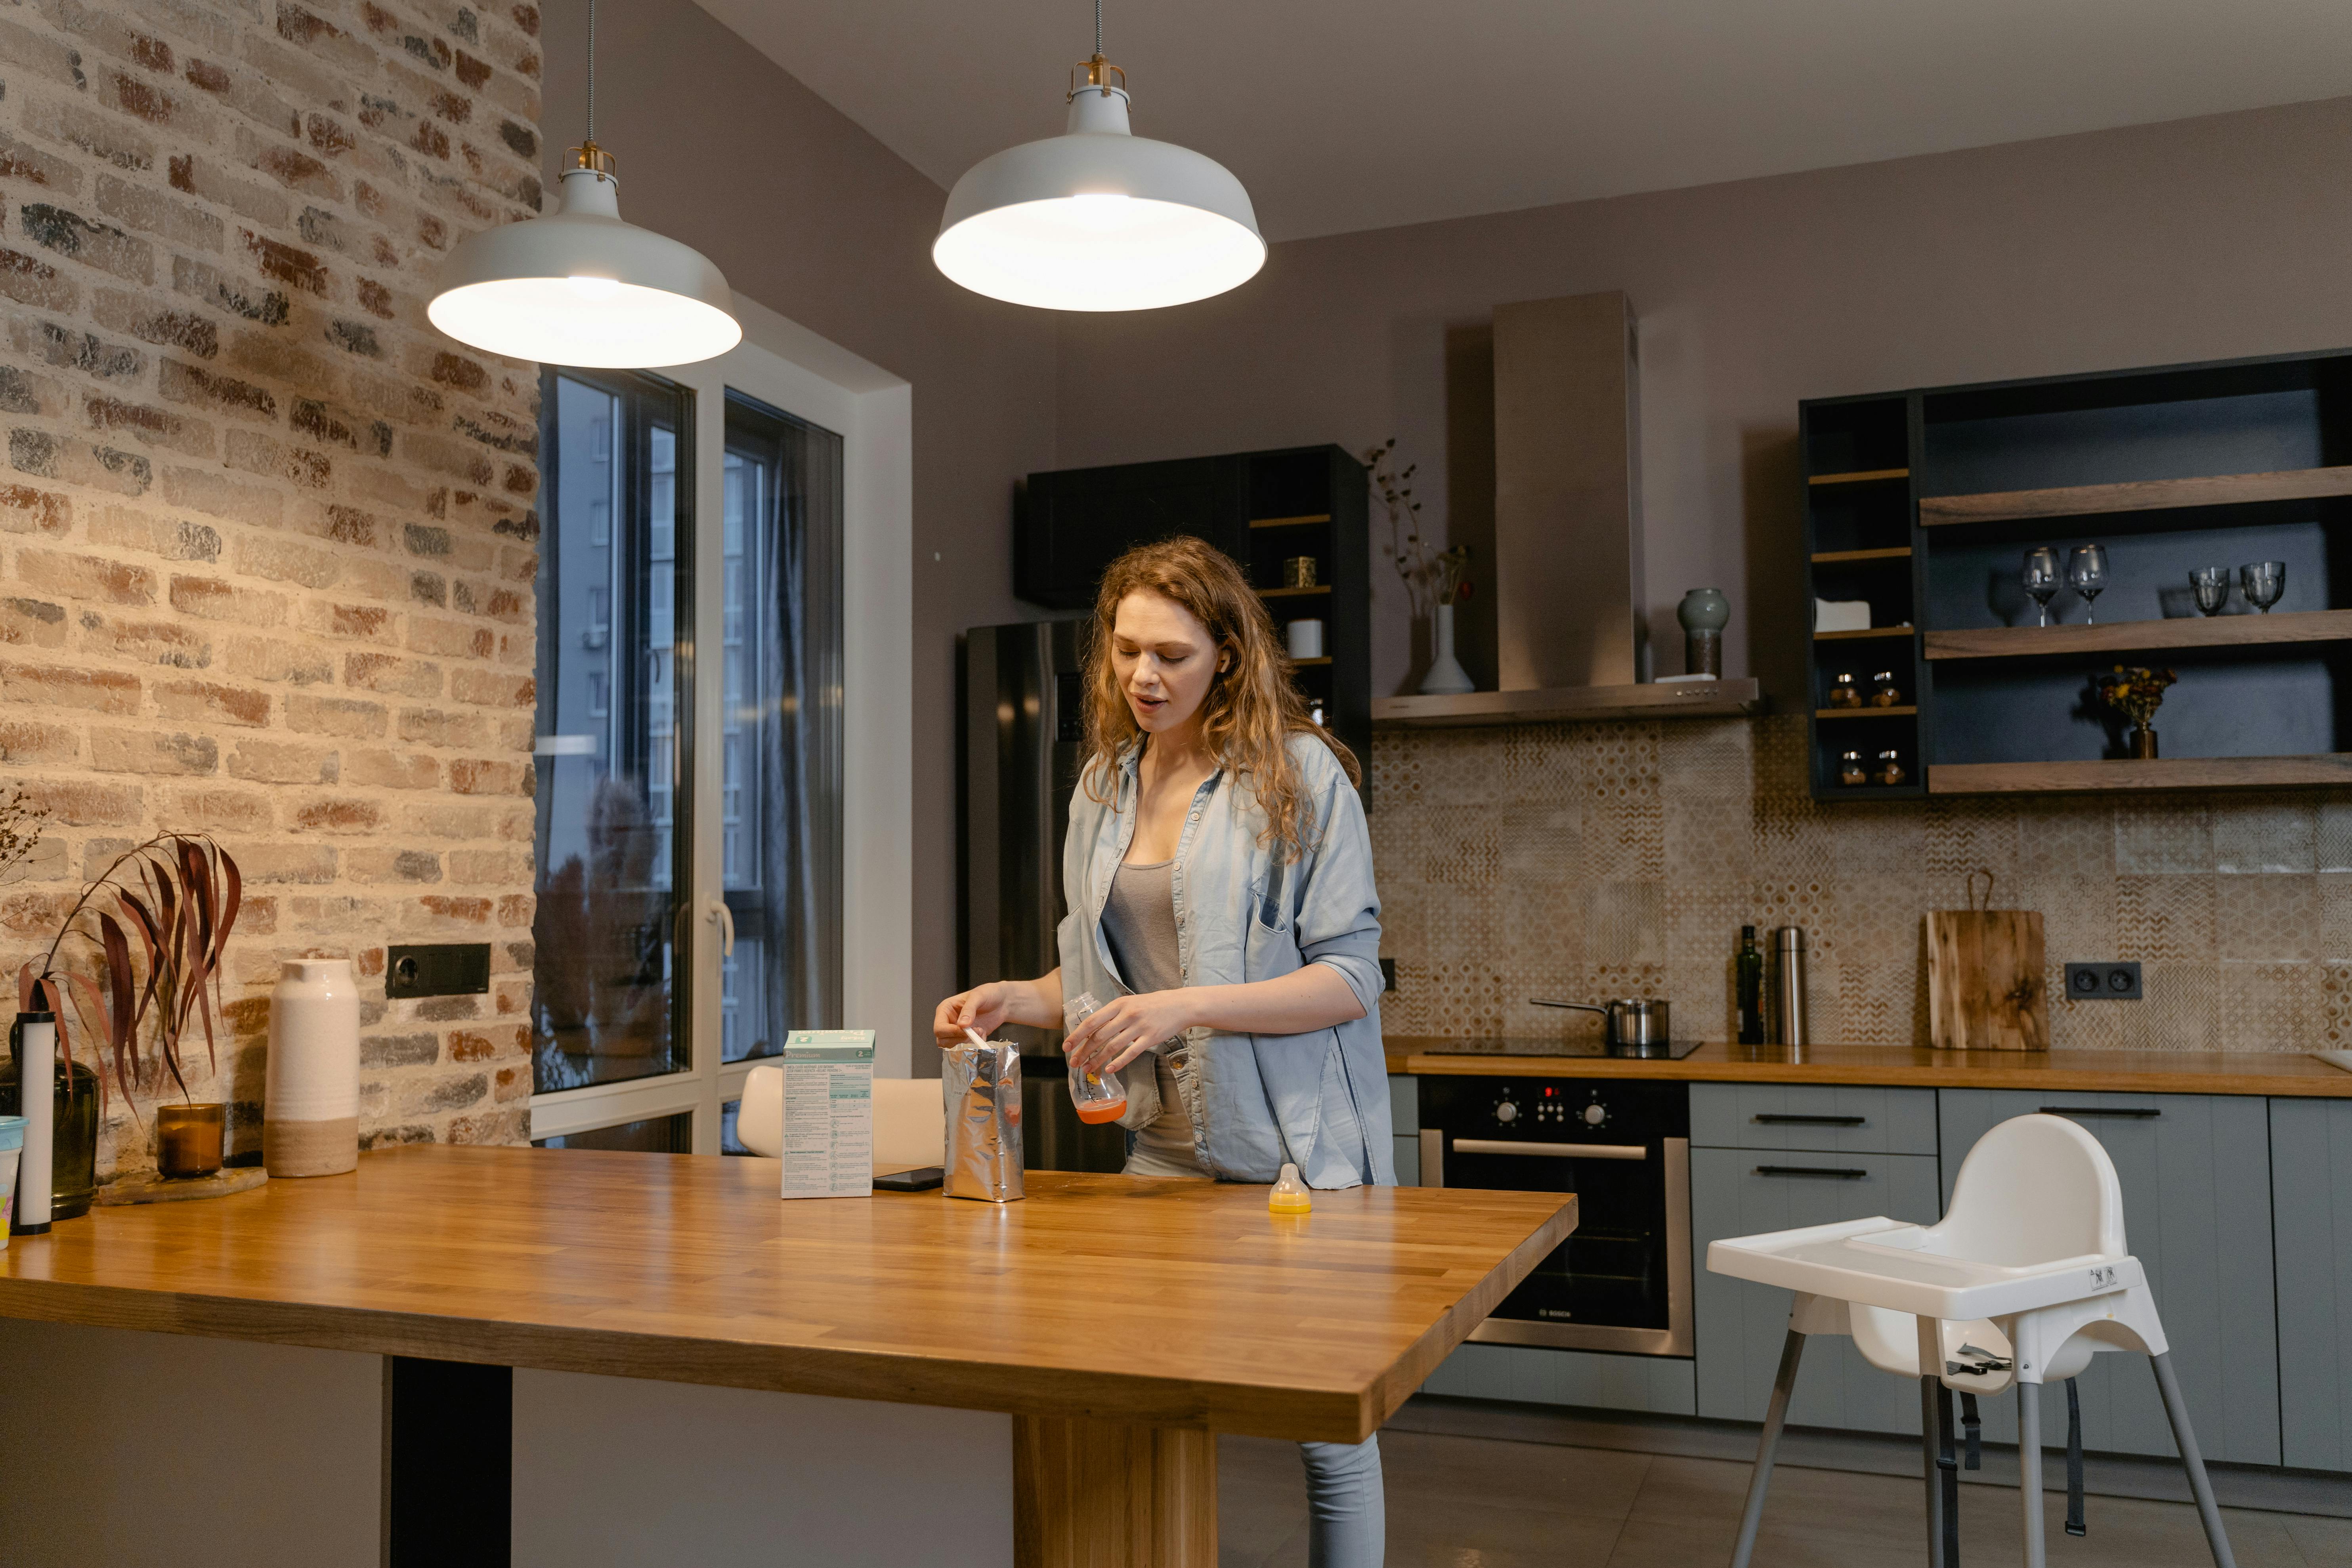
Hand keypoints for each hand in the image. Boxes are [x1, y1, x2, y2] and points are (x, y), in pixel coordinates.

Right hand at [933, 983, 1018, 1045]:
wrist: (1003, 1002)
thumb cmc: (989, 994)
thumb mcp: (978, 996)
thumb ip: (969, 1009)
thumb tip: (961, 1025)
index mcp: (945, 1009)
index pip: (939, 1027)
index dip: (950, 1032)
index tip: (966, 1030)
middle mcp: (948, 1022)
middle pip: (942, 1040)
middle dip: (960, 1039)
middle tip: (976, 1031)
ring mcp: (957, 1031)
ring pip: (953, 1046)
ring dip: (968, 1042)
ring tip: (981, 1031)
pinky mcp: (967, 1038)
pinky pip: (965, 1048)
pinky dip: (975, 1044)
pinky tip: (983, 1034)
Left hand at [1064, 990, 1195, 1074]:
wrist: (1180, 1005)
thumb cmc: (1152, 1005)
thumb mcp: (1130, 1002)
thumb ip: (1113, 1014)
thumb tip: (1093, 1029)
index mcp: (1119, 1004)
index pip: (1092, 1021)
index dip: (1077, 1035)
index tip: (1066, 1046)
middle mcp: (1127, 1014)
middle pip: (1099, 1036)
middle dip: (1084, 1051)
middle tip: (1074, 1063)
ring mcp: (1139, 1026)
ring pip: (1112, 1047)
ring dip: (1097, 1060)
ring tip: (1088, 1069)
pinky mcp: (1150, 1038)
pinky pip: (1130, 1053)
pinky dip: (1118, 1063)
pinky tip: (1109, 1070)